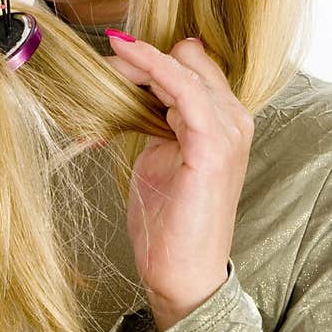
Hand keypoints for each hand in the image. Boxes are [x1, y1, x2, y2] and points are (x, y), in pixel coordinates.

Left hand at [105, 32, 255, 331]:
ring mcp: (229, 131)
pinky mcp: (214, 146)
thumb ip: (155, 119)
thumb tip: (128, 90)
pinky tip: (125, 59)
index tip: (109, 61)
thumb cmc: (169, 221)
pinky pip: (184, 89)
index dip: (149, 59)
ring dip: (137, 63)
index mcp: (223, 120)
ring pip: (183, 67)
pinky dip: (153, 68)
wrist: (183, 273)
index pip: (190, 64)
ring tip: (100, 70)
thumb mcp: (160, 155)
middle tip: (96, 67)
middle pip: (187, 58)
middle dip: (138, 58)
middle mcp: (234, 119)